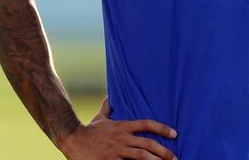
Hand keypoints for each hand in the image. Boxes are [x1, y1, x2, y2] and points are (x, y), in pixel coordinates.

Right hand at [59, 97, 177, 159]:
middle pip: (148, 144)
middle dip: (163, 151)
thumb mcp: (100, 117)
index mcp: (123, 126)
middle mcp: (122, 138)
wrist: (73, 140)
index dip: (162, 128)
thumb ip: (107, 107)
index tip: (174, 133)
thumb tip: (111, 96)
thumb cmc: (88, 131)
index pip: (147, 124)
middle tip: (174, 157)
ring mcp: (117, 151)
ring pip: (141, 156)